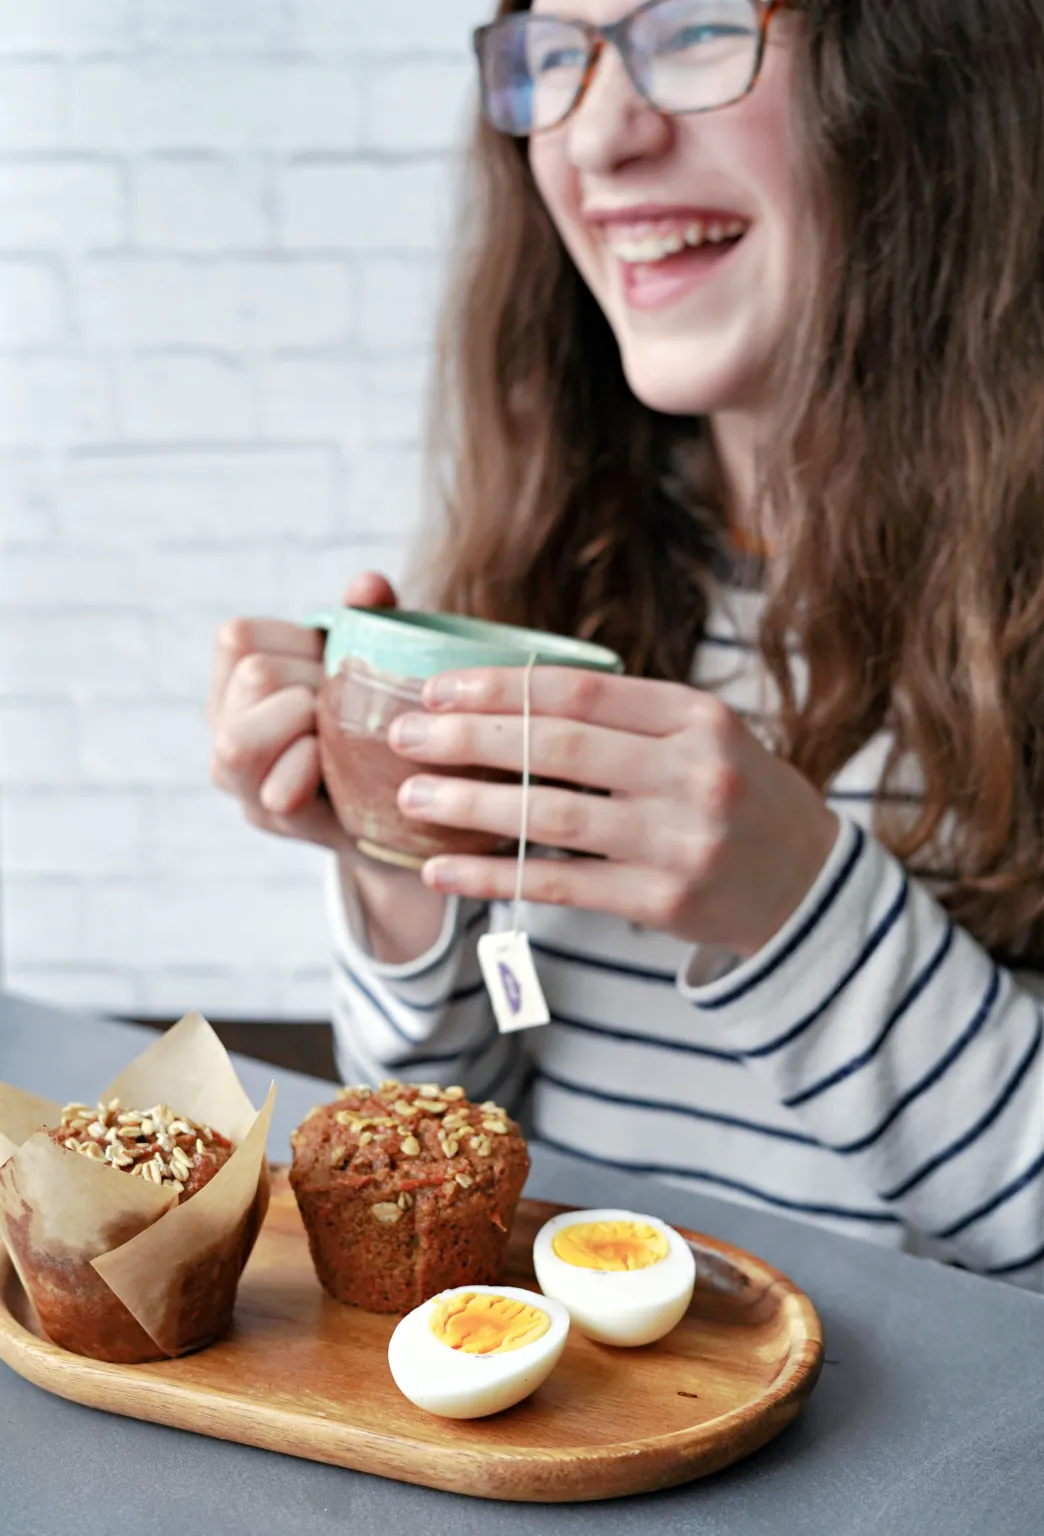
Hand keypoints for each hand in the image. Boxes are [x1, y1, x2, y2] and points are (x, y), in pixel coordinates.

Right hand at [209, 572, 396, 850]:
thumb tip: (369, 584)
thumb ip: (367, 620)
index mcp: (235, 681)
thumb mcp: (368, 662)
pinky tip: (341, 769)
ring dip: (304, 727)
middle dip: (312, 684)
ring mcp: (240, 781)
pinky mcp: (271, 819)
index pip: (237, 637)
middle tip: (345, 704)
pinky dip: (313, 773)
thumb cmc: (371, 719)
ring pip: (239, 741)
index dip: (296, 643)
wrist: (397, 801)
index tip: (330, 664)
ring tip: (336, 734)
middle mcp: (223, 729)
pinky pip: (279, 793)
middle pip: (254, 678)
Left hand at [388, 668, 838, 957]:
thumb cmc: (736, 795)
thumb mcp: (701, 735)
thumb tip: (506, 696)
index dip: (501, 687)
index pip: (580, 690)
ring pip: (551, 816)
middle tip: (403, 736)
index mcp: (696, 716)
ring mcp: (681, 840)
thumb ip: (624, 717)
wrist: (809, 885)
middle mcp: (693, 772)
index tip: (438, 689)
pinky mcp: (665, 901)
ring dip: (470, 807)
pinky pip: (560, 884)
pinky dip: (493, 877)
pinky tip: (442, 871)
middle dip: (469, 739)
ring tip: (410, 799)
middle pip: (558, 746)